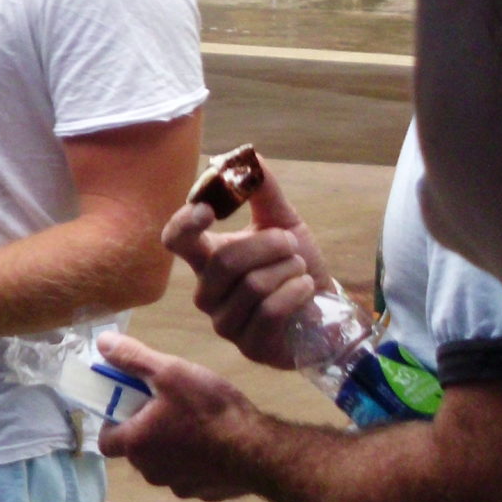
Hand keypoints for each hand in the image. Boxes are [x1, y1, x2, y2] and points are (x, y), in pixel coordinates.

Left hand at [93, 332, 263, 500]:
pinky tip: (215, 444)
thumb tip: (102, 343)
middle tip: (168, 406)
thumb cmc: (210, 411)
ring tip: (195, 422)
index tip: (131, 404)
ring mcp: (179, 486)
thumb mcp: (170, 372)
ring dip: (171, 447)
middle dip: (146, 430)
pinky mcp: (204, 494)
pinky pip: (190, 475)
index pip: (106, 440)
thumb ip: (133, 358)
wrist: (259, 452)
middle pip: (136, 451)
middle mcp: (151, 472)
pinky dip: (196, 462)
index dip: (113, 421)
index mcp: (136, 445)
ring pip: (164, 464)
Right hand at [161, 165, 334, 369]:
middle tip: (290, 244)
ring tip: (299, 270)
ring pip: (252, 285)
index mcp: (207, 259)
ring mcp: (226, 323)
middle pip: (223, 262)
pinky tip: (305, 289)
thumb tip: (250, 154)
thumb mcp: (284, 223)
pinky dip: (296, 291)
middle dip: (267, 246)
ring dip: (287, 270)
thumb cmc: (296, 267)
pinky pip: (270, 310)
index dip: (185, 224)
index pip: (175, 240)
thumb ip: (264, 191)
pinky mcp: (250, 347)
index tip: (208, 209)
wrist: (325, 309)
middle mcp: (207, 292)